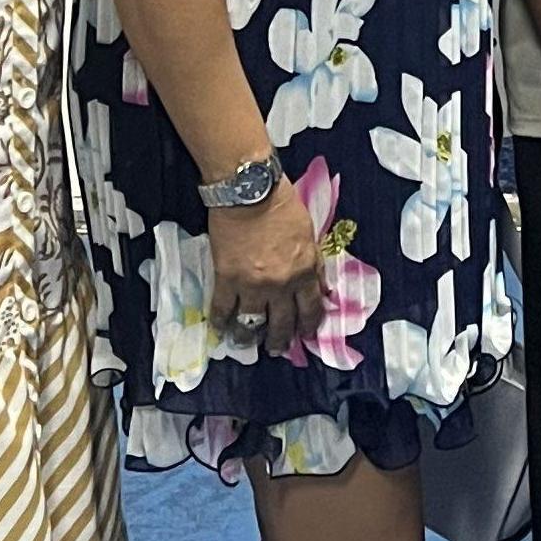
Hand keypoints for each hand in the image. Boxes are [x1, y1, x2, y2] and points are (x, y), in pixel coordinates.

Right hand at [208, 183, 326, 356]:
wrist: (250, 192)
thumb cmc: (282, 206)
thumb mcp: (309, 235)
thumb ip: (314, 264)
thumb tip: (320, 287)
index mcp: (305, 272)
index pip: (311, 310)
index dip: (308, 326)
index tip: (305, 335)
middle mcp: (281, 285)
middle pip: (282, 323)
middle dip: (280, 340)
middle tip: (276, 348)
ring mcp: (252, 286)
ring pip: (252, 323)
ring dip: (249, 337)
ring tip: (246, 343)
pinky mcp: (226, 280)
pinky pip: (223, 309)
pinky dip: (221, 321)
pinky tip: (220, 328)